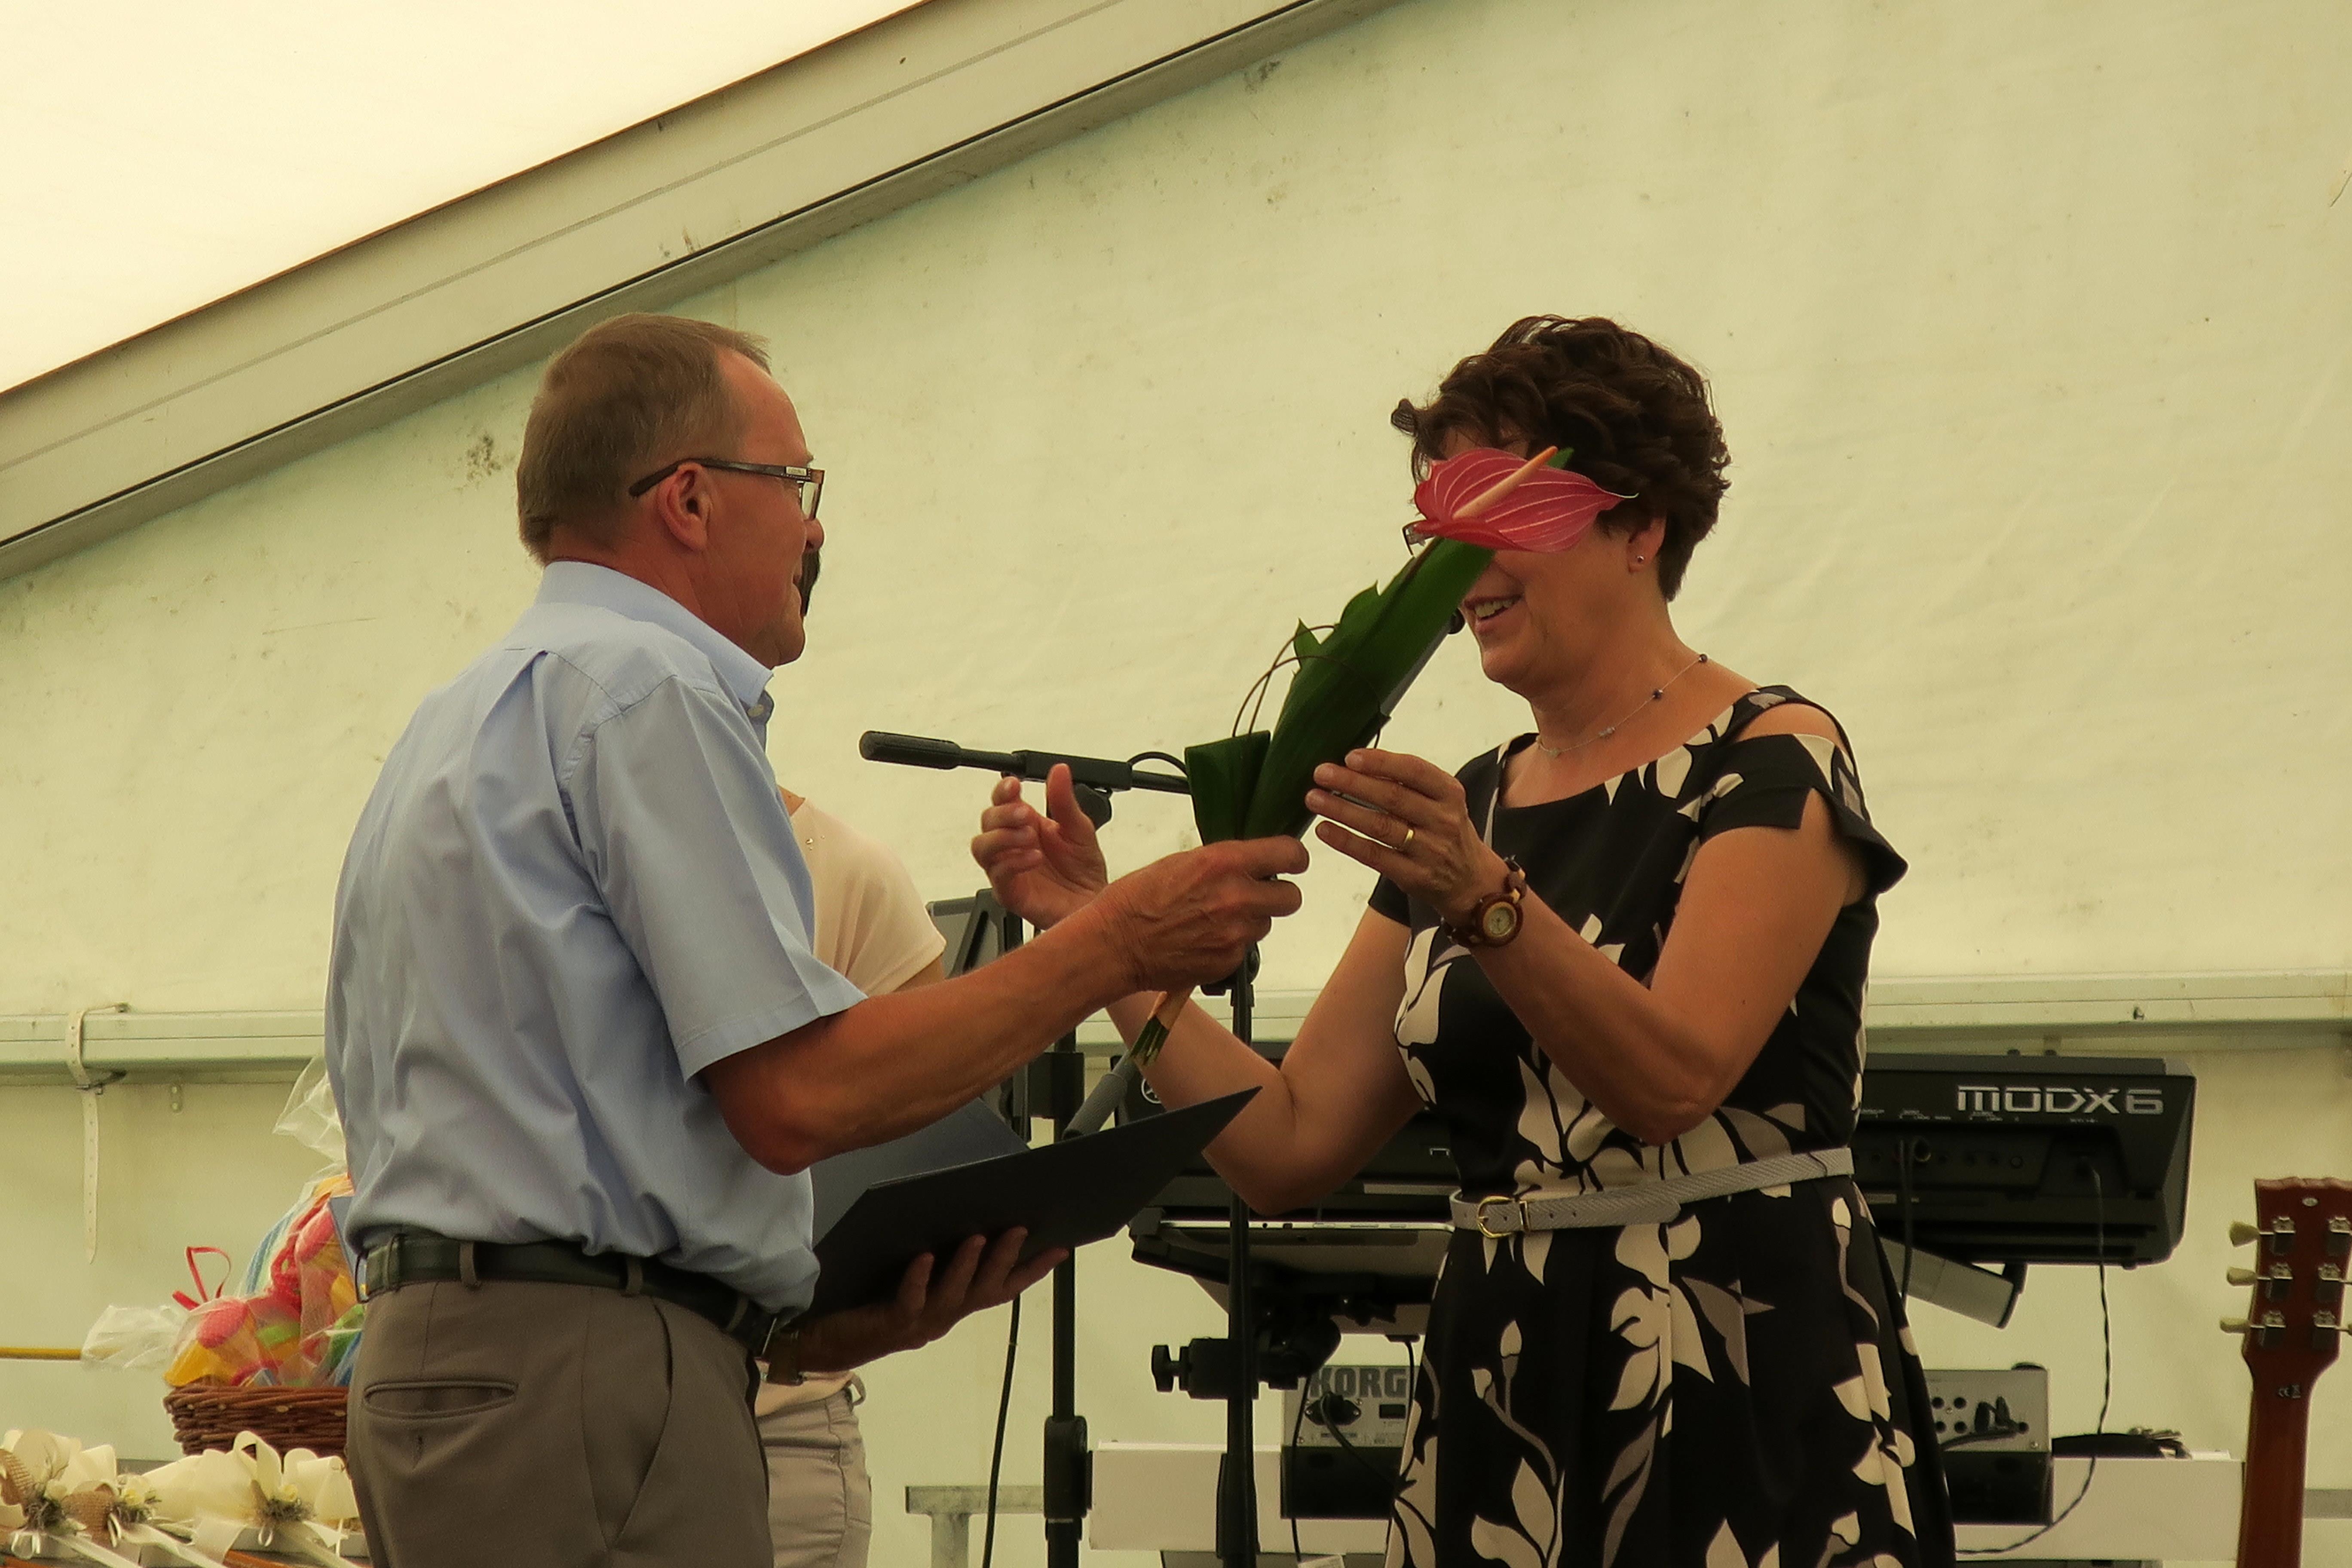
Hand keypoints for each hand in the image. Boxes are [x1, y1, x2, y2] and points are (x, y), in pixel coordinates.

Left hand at [797, 1230, 1064, 1372]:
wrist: (829, 1342)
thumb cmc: (872, 1306)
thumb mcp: (915, 1282)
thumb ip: (940, 1264)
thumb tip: (967, 1221)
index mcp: (953, 1307)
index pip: (1001, 1290)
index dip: (1030, 1271)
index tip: (1059, 1248)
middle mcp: (943, 1318)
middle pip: (983, 1291)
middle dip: (1005, 1260)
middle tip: (1020, 1228)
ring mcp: (920, 1324)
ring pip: (953, 1296)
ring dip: (968, 1267)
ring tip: (980, 1237)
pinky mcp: (892, 1323)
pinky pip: (910, 1300)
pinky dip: (919, 1278)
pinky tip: (925, 1257)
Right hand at [971, 765, 1108, 929]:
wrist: (1093, 902)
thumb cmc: (1083, 869)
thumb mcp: (1079, 828)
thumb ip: (1064, 800)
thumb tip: (1059, 771)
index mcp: (1026, 824)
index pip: (1002, 801)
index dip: (1003, 790)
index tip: (1014, 784)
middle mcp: (1012, 844)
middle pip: (987, 822)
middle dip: (1002, 814)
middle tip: (1024, 814)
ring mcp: (1008, 868)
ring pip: (982, 848)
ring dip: (1002, 837)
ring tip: (1029, 836)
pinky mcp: (1010, 892)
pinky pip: (998, 875)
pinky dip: (1013, 863)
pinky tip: (1034, 857)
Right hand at [1090, 836, 1308, 993]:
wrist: (1113, 945)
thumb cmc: (1136, 900)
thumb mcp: (1182, 862)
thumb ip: (1223, 863)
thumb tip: (1251, 864)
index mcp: (1223, 863)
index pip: (1289, 855)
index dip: (1293, 859)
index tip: (1290, 862)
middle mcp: (1236, 897)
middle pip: (1291, 897)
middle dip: (1277, 894)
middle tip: (1256, 894)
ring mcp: (1235, 934)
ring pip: (1266, 924)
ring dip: (1250, 921)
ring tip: (1214, 919)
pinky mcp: (1229, 962)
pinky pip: (1245, 950)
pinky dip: (1231, 945)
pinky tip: (1203, 939)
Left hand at [1307, 748, 1509, 925]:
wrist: (1472, 883)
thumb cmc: (1446, 832)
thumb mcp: (1442, 802)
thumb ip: (1409, 784)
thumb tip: (1358, 765)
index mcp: (1450, 793)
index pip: (1415, 771)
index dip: (1381, 763)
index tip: (1350, 756)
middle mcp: (1443, 820)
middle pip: (1392, 798)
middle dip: (1352, 783)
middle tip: (1320, 773)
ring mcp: (1430, 850)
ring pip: (1380, 826)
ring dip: (1343, 810)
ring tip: (1314, 799)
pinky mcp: (1414, 876)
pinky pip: (1375, 856)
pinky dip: (1347, 842)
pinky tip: (1325, 831)